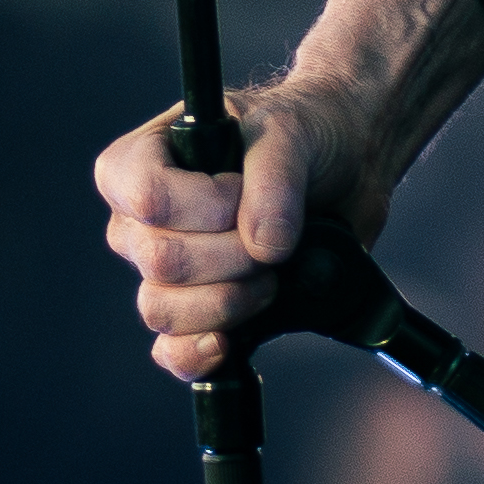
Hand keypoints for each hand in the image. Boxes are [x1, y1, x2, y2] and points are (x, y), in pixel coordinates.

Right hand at [95, 78, 383, 384]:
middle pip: (163, 260)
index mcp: (140, 162)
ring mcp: (162, 274)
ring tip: (271, 272)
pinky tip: (228, 343)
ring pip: (164, 310)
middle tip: (274, 236)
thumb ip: (275, 179)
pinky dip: (197, 353)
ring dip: (229, 299)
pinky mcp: (195, 314)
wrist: (344, 166)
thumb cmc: (303, 134)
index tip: (243, 194)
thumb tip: (263, 246)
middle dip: (232, 255)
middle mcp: (139, 222)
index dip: (205, 208)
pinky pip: (171, 352)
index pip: (147, 197)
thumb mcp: (292, 131)